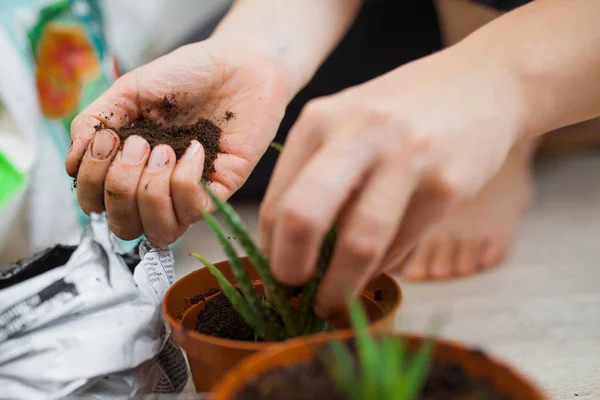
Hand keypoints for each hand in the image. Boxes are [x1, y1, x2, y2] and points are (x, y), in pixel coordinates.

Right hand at [67, 40, 290, 244]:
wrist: (236, 63)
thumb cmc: (186, 75)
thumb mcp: (128, 91)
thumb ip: (94, 122)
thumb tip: (71, 163)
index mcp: (130, 166)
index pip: (97, 205)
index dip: (92, 182)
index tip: (108, 140)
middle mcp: (156, 187)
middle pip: (123, 226)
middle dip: (120, 185)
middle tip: (140, 143)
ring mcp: (189, 193)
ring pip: (158, 232)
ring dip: (151, 190)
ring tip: (165, 150)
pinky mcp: (221, 190)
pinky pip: (194, 212)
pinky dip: (186, 180)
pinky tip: (197, 148)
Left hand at [259, 46, 525, 316]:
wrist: (483, 81)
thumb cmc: (403, 111)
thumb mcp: (348, 122)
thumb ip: (317, 171)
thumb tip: (291, 247)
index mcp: (320, 120)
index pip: (277, 201)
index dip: (272, 250)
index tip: (277, 273)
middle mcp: (358, 133)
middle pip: (304, 217)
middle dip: (290, 269)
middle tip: (292, 294)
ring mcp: (406, 156)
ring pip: (359, 242)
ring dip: (340, 287)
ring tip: (333, 302)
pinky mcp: (447, 182)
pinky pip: (403, 244)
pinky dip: (383, 267)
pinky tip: (377, 268)